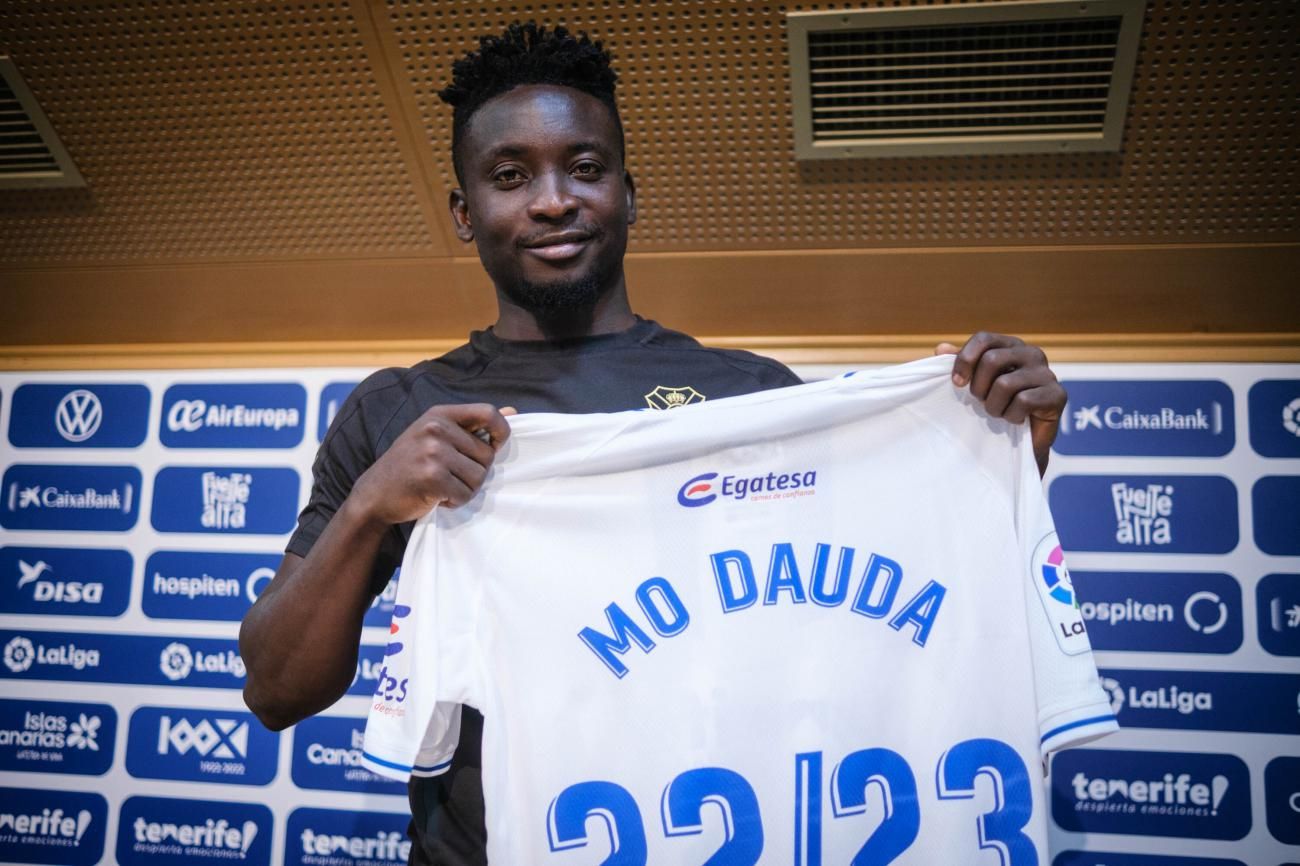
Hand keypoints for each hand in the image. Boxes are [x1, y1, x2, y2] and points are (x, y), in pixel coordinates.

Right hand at [349, 403, 515, 524]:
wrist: (374, 495)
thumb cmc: (410, 465)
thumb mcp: (435, 436)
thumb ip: (472, 425)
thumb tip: (512, 412)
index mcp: (439, 414)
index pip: (487, 413)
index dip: (501, 431)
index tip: (496, 446)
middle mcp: (435, 429)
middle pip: (487, 454)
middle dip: (475, 471)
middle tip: (450, 476)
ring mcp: (433, 453)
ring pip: (479, 476)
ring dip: (465, 489)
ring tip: (442, 486)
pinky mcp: (432, 478)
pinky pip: (465, 494)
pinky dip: (456, 501)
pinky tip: (437, 498)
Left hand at [936, 333, 1065, 475]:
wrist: (1020, 441)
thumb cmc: (996, 406)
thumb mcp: (974, 383)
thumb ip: (960, 364)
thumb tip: (941, 348)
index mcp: (1011, 345)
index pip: (984, 339)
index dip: (965, 360)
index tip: (957, 383)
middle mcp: (1032, 354)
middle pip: (992, 360)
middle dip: (979, 387)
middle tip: (981, 402)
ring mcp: (1048, 373)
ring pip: (1005, 383)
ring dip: (994, 406)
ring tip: (999, 412)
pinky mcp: (1058, 395)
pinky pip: (1023, 401)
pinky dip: (1012, 415)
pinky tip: (1016, 419)